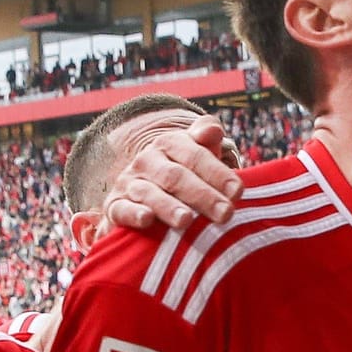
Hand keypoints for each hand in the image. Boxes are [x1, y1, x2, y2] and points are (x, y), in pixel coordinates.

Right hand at [100, 118, 242, 236]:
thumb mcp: (196, 153)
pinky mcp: (115, 205)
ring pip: (150, 193)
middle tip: (225, 213)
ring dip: (169, 207)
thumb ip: (207, 139)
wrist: (140, 191)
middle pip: (176, 177)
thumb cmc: (182, 174)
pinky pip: (122, 209)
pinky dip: (134, 214)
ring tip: (187, 220)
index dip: (217, 173)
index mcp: (170, 143)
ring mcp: (129, 183)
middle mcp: (147, 160)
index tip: (237, 192)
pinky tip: (147, 219)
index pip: (195, 156)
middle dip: (202, 195)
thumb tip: (212, 131)